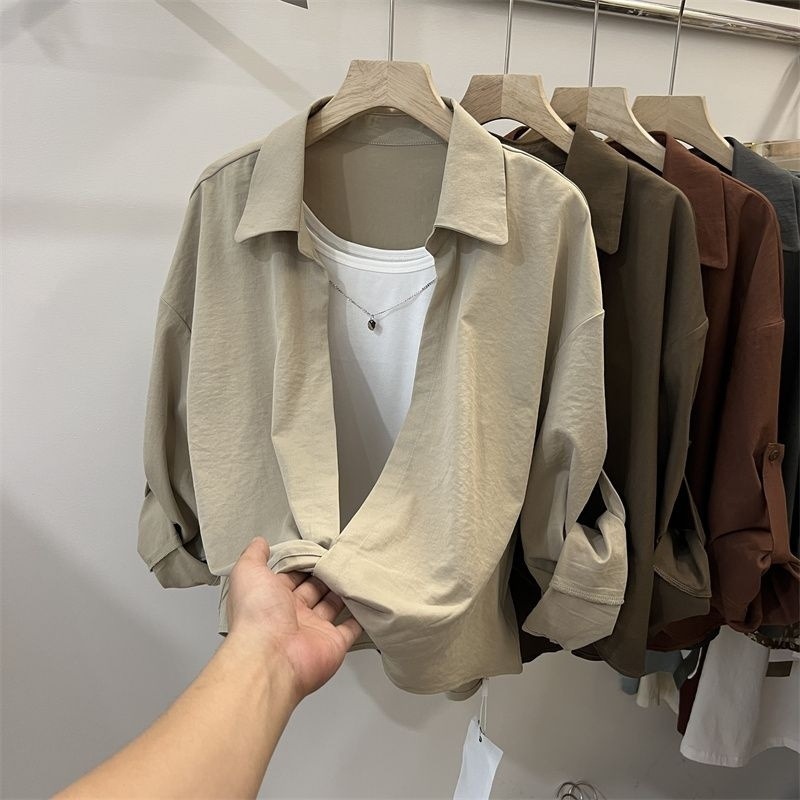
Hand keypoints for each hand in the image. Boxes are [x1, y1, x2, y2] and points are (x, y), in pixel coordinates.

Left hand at [224, 537, 362, 704]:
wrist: (271, 658)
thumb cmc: (257, 615)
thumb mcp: (248, 573)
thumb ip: (254, 556)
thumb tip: (259, 542)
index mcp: (273, 599)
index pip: (291, 576)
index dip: (303, 563)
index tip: (318, 548)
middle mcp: (293, 615)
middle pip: (313, 590)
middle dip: (325, 575)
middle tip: (339, 557)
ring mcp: (314, 630)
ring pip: (332, 606)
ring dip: (342, 592)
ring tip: (355, 571)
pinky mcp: (334, 644)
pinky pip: (350, 629)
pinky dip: (360, 618)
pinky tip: (367, 602)